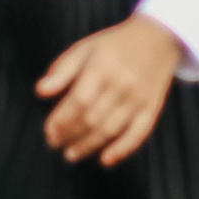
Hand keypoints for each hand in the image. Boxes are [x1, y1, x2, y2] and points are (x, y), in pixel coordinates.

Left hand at [37, 13, 181, 165]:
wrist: (158, 38)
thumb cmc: (116, 44)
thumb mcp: (86, 48)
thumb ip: (62, 69)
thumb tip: (40, 91)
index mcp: (102, 67)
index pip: (78, 101)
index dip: (61, 120)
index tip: (49, 131)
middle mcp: (121, 84)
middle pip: (92, 118)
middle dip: (70, 134)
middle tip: (55, 143)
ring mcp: (139, 98)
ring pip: (111, 129)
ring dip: (88, 145)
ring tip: (71, 154)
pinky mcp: (152, 108)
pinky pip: (138, 133)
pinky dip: (122, 149)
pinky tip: (106, 159)